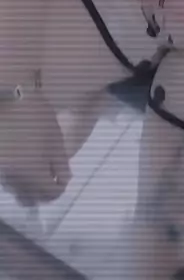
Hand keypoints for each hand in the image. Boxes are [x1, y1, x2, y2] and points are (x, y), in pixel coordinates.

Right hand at [0, 89, 71, 205]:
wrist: (3, 98)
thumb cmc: (33, 115)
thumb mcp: (54, 136)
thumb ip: (60, 163)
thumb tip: (65, 181)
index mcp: (32, 173)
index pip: (50, 194)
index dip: (60, 188)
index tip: (64, 178)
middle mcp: (13, 179)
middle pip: (30, 198)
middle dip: (43, 192)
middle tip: (52, 176)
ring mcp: (2, 173)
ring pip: (17, 190)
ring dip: (30, 185)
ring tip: (38, 167)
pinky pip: (8, 179)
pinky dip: (18, 176)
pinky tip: (24, 160)